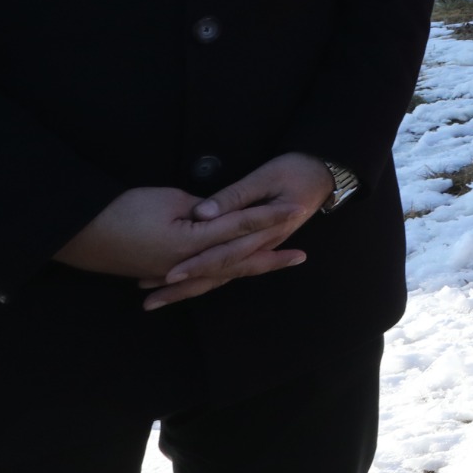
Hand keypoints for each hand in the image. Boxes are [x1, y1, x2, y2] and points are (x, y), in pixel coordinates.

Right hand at [55, 186, 278, 286]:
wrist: (78, 231)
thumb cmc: (122, 210)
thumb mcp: (168, 200)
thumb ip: (202, 209)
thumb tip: (222, 215)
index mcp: (192, 244)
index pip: (239, 229)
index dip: (267, 218)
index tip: (294, 210)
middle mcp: (188, 264)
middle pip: (237, 261)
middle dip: (270, 257)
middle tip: (301, 256)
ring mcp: (174, 273)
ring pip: (219, 274)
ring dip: (248, 270)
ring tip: (275, 265)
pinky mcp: (161, 273)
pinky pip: (198, 279)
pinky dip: (216, 278)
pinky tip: (226, 277)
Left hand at [145, 153, 335, 310]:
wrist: (322, 173)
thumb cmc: (297, 171)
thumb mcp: (266, 178)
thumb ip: (233, 197)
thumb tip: (201, 213)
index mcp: (263, 233)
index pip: (224, 254)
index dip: (195, 265)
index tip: (168, 276)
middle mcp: (259, 246)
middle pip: (218, 273)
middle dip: (184, 287)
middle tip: (150, 300)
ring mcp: (258, 248)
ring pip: (221, 275)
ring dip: (189, 288)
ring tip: (156, 299)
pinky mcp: (254, 244)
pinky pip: (226, 268)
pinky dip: (203, 277)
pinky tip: (183, 282)